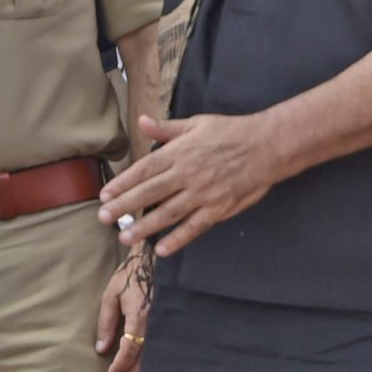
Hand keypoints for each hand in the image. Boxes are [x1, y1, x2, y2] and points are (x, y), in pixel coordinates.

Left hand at [95, 244, 153, 371]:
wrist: (154, 259)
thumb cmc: (130, 275)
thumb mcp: (111, 295)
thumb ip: (106, 322)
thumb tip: (101, 348)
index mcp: (140, 316)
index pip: (129, 349)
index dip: (120, 366)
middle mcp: (156, 323)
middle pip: (144, 358)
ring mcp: (165, 323)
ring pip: (154, 355)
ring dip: (140, 368)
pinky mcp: (170, 322)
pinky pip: (160, 345)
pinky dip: (150, 357)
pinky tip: (142, 362)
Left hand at [97, 110, 285, 257]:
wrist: (267, 145)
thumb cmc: (230, 132)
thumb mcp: (197, 124)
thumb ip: (167, 129)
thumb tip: (143, 122)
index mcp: (180, 152)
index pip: (144, 170)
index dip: (123, 183)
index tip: (104, 194)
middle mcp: (187, 174)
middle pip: (150, 193)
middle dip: (124, 207)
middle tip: (104, 218)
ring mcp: (203, 193)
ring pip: (168, 214)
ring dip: (144, 227)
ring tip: (125, 238)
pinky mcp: (219, 208)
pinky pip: (194, 227)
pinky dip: (178, 239)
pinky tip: (161, 249)